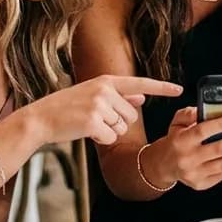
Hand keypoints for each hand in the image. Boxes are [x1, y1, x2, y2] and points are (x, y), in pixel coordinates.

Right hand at [27, 75, 180, 145]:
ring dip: (108, 132)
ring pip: (121, 128)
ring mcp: (99, 105)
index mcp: (106, 81)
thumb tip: (142, 98)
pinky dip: (100, 140)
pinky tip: (86, 132)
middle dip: (118, 123)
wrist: (41, 118)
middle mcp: (105, 90)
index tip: (179, 90)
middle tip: (95, 119)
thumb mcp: (93, 95)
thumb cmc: (67, 108)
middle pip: (131, 116)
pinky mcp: (93, 122)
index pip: (140, 83)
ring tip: (88, 124)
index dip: (161, 88)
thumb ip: (119, 97)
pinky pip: (110, 138)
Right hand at [154, 107, 221, 190]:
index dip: (221, 124)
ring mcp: (195, 173)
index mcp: (181, 140)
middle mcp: (188, 158)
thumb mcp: (177, 122)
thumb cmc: (175, 140)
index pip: (203, 130)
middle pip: (220, 149)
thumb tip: (204, 108)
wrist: (164, 165)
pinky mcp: (201, 183)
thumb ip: (189, 113)